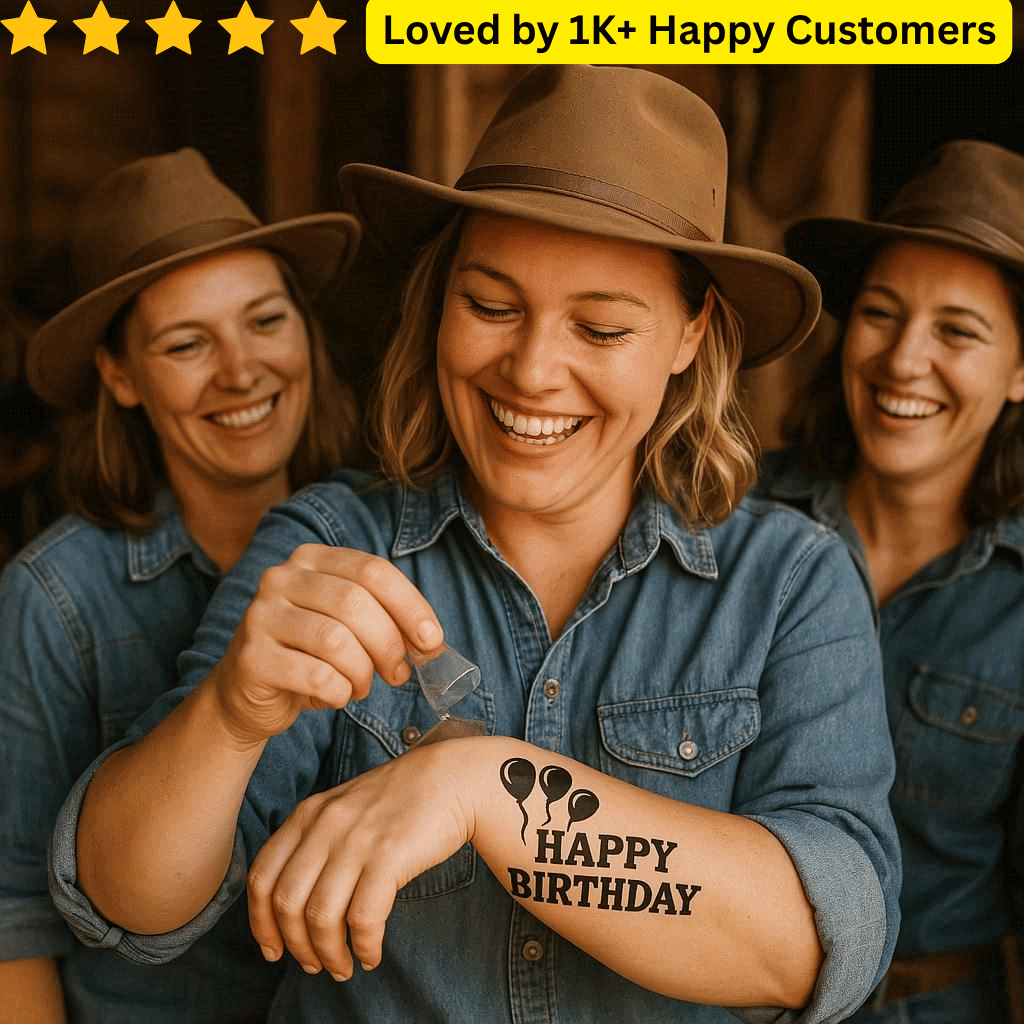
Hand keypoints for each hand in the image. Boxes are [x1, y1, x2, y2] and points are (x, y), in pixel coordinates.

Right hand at [210, 546, 444, 746]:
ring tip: (360, 686)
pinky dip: (339, 692)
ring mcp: (260, 616)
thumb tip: (429, 640)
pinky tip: (335, 696)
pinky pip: (316, 676)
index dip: (410, 605)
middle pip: (356, 603)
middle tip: (397, 673)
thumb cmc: (308, 655)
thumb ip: (384, 619)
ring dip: (363, 673)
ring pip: (337, 641)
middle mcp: (280, 578)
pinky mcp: (251, 658)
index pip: (373, 570)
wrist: (245, 695)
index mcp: (311, 559)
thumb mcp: (347, 625)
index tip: (431, 640)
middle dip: (389, 644)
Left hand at [246, 740, 476, 978]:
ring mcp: (356, 840)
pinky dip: (364, 947)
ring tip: (343, 967)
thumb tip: (292, 904)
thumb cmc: (400, 799)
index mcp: (307, 814)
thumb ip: (315, 841)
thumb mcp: (344, 808)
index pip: (262, 877)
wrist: (452, 777)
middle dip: (296, 946)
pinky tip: (371, 954)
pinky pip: (363, 918)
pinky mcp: (389, 855)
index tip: (273, 949)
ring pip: (321, 917)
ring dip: (329, 955)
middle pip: (286, 903)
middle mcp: (324, 825)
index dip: (260, 923)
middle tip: (314, 965)